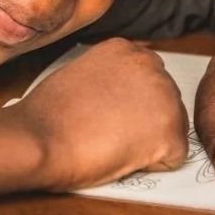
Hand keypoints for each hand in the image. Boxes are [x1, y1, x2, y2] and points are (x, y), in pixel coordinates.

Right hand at [13, 38, 187, 190]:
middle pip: (165, 102)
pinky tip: (122, 157)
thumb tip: (122, 97)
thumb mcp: (82, 74)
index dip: (130, 104)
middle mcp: (152, 65)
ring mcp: (165, 97)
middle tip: (109, 132)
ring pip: (172, 128)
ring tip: (111, 143)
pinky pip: (174, 157)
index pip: (148, 79)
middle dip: (144, 121)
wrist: (40, 137)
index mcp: (128, 50)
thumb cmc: (48, 115)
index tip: (110, 113)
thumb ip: (110, 77)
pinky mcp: (170, 132)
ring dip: (148, 141)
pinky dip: (152, 165)